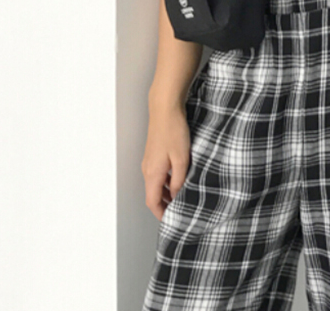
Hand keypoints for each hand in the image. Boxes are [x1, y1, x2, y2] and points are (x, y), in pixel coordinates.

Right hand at [141, 103, 191, 221]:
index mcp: (152, 173)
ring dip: (166, 192)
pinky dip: (166, 180)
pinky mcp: (154, 153)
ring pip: (155, 184)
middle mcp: (147, 169)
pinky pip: (158, 173)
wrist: (165, 109)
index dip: (161, 214)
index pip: (152, 201)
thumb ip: (178, 180)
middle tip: (179, 210)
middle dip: (164, 205)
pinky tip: (179, 177)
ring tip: (182, 195)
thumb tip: (176, 195)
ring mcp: (149, 161)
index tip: (171, 221)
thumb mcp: (181, 159)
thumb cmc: (173, 131)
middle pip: (153, 194)